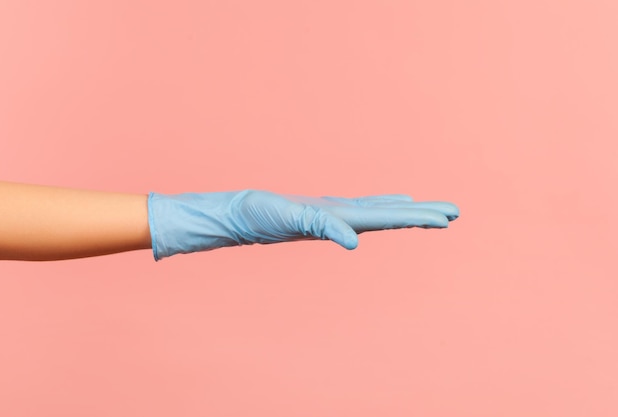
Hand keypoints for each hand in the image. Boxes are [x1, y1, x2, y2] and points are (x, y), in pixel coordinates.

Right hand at [147, 189, 458, 260]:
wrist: (236, 216)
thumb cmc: (259, 217)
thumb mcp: (292, 218)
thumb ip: (324, 226)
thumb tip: (354, 242)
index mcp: (340, 221)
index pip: (387, 218)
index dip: (417, 217)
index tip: (447, 219)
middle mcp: (342, 219)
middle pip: (389, 215)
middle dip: (422, 214)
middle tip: (455, 212)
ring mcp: (333, 214)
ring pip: (378, 211)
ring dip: (406, 210)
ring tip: (431, 210)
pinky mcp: (322, 208)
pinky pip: (359, 204)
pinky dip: (381, 202)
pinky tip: (391, 201)